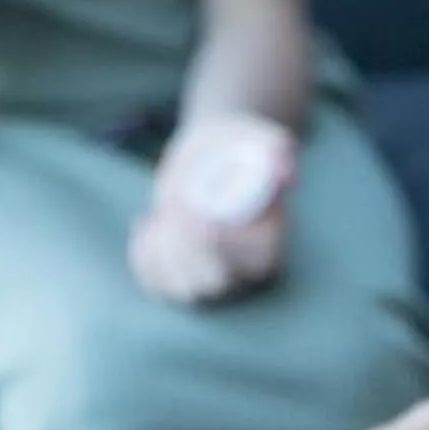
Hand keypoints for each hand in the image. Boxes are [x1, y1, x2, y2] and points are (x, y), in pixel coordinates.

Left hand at [128, 111, 295, 304]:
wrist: (218, 149)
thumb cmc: (245, 146)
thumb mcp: (265, 140)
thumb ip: (278, 152)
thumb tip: (284, 168)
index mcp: (269, 244)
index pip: (249, 263)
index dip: (222, 245)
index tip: (203, 216)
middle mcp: (240, 269)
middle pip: (212, 283)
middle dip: (188, 250)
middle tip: (177, 206)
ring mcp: (208, 274)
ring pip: (182, 289)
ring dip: (163, 253)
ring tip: (163, 214)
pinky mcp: (179, 269)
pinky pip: (156, 283)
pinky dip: (144, 258)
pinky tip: (148, 224)